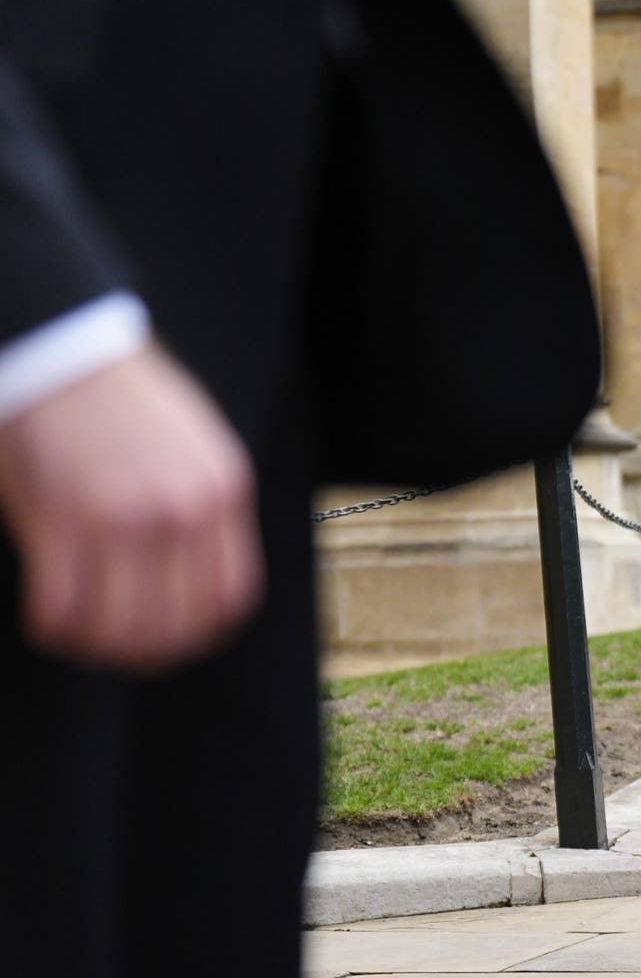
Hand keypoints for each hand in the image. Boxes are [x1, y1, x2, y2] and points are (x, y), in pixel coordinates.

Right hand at [0, 345, 262, 673]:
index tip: (172, 643)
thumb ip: (203, 511)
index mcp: (222, 493)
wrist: (68, 350)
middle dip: (143, 654)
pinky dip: (52, 628)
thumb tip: (192, 582)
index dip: (200, 636)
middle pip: (174, 625)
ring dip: (95, 648)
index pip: (229, 599)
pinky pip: (61, 608)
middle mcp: (182, 510)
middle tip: (115, 652)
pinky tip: (47, 619)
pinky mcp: (63, 518)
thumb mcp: (196, 448)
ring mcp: (124, 517)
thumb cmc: (125, 401)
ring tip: (78, 635)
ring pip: (118, 628)